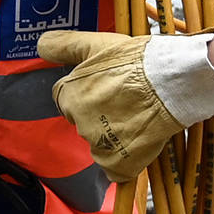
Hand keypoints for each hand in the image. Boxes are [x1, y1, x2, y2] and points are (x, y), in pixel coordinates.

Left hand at [37, 29, 213, 183]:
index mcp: (70, 96)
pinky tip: (138, 141)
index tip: (106, 89)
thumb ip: (64, 46)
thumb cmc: (138, 61)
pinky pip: (115, 169)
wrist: (172, 81)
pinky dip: (124, 161)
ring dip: (113, 136)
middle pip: (84, 122)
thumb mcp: (97, 44)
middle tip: (126, 101)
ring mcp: (99, 145)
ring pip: (100, 144)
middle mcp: (80, 123)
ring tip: (137, 118)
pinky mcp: (119, 164)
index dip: (87, 93)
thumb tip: (41, 46)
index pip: (66, 100)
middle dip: (100, 114)